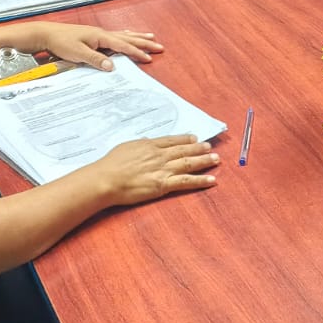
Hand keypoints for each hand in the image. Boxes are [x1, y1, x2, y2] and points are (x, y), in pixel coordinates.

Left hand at [22, 24, 164, 71]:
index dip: (137, 52)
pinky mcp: (93, 36)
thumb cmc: (61, 43)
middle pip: (128, 38)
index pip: (123, 45)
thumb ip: (96, 60)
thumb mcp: (78, 53)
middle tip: (159, 46)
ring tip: (150, 37)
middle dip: (144, 43)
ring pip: (123, 35)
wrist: (46, 34)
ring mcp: (98, 34)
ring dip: (137, 37)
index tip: (150, 58)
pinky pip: (115, 36)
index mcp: (100, 37)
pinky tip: (127, 35)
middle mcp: (102, 33)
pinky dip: (125, 36)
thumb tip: (112, 66)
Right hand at [90, 135, 219, 206]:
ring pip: (189, 163)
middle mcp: (160, 155)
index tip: (195, 137)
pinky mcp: (164, 184)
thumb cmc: (111, 164)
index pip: (172, 141)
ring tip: (216, 159)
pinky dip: (201, 181)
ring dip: (204, 161)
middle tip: (210, 146)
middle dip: (199, 148)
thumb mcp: (125, 147)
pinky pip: (186, 182)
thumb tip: (147, 141)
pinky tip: (212, 180)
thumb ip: (139, 144)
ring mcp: (163, 169)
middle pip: (184, 150)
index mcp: (150, 145)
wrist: (107, 179)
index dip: (185, 139)